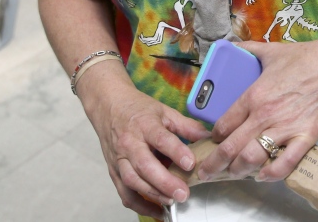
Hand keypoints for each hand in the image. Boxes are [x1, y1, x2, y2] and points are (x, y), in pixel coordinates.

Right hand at [82, 76, 211, 217]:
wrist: (109, 107)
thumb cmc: (138, 110)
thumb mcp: (164, 112)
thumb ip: (186, 126)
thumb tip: (208, 136)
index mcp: (144, 125)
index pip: (160, 139)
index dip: (176, 151)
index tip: (191, 163)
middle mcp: (129, 143)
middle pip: (145, 165)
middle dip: (164, 182)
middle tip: (183, 193)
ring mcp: (119, 159)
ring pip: (133, 181)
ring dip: (153, 194)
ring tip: (172, 201)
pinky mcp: (114, 172)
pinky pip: (124, 193)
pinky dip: (139, 205)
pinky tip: (156, 211)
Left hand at [196, 38, 317, 182]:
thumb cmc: (307, 57)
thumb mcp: (272, 50)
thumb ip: (248, 49)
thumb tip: (233, 45)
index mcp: (253, 95)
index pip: (223, 124)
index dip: (213, 136)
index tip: (211, 140)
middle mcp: (265, 115)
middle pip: (230, 147)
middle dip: (214, 163)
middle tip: (205, 171)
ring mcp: (285, 129)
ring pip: (251, 159)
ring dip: (238, 170)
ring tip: (233, 172)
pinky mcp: (305, 138)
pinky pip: (284, 164)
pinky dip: (271, 174)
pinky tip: (263, 175)